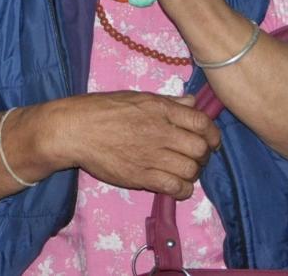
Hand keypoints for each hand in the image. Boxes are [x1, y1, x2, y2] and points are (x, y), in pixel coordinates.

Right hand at [58, 92, 219, 199]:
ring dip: (193, 173)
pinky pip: (175, 188)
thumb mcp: (136, 97)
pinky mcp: (142, 177)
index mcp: (160, 109)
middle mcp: (161, 132)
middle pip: (200, 149)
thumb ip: (167, 102)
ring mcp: (152, 156)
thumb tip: (191, 102)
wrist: (75, 130)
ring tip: (183, 171)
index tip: (210, 140)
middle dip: (203, 155)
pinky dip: (182, 189)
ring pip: (191, 170)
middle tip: (194, 157)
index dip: (212, 134)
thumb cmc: (102, 109)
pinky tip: (175, 185)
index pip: (202, 123)